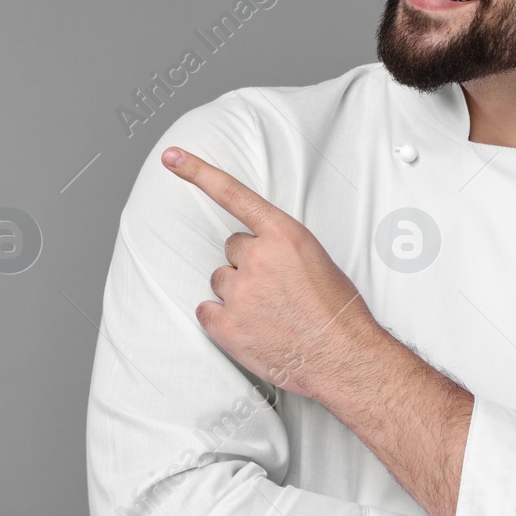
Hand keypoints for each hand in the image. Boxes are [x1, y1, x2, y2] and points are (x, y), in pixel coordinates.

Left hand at [161, 145, 375, 400]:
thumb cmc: (338, 312)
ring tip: (269, 312)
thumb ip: (282, 247)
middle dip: (248, 264)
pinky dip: (223, 320)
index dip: (198, 172)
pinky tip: (250, 329)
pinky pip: (207, 310)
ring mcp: (239, 292)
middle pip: (232, 248)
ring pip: (220, 279)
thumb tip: (263, 251)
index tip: (171, 156)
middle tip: (276, 288)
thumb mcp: (316, 260)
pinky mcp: (225, 325)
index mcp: (283, 235)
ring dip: (238, 292)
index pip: (233, 194)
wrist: (344, 358)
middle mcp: (257, 258)